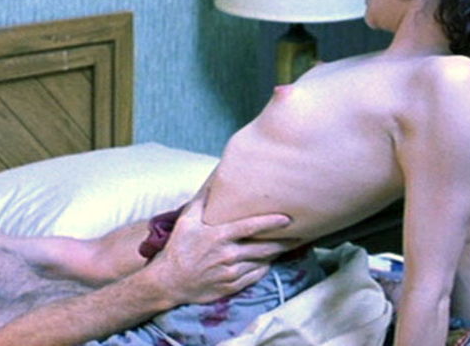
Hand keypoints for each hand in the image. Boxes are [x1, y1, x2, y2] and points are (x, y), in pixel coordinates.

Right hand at [147, 187, 295, 304]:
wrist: (169, 281)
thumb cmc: (178, 248)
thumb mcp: (186, 221)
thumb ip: (202, 202)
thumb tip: (213, 182)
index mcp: (219, 237)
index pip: (251, 227)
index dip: (271, 222)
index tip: (288, 219)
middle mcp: (228, 255)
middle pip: (264, 247)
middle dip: (284, 241)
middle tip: (301, 234)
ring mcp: (232, 273)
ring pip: (262, 262)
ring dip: (276, 254)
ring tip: (290, 246)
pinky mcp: (232, 286)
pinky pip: (256, 276)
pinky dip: (265, 268)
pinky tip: (269, 261)